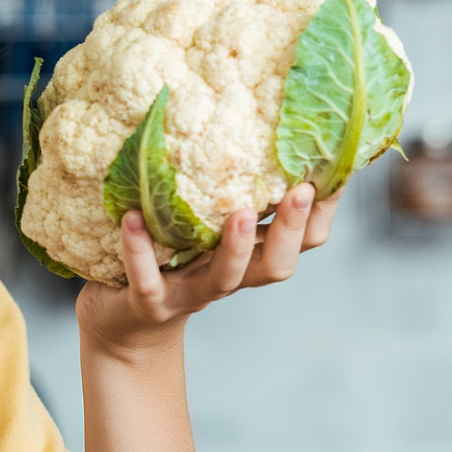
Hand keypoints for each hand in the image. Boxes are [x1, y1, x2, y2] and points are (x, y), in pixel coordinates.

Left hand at [77, 184, 337, 358]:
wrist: (122, 321)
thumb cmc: (170, 262)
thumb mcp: (205, 229)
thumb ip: (228, 195)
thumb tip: (252, 130)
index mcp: (250, 257)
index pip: (304, 242)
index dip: (320, 212)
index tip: (328, 171)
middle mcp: (228, 278)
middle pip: (276, 264)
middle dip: (291, 229)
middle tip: (301, 190)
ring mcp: (189, 293)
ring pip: (224, 278)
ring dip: (235, 248)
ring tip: (238, 213)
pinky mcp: (148, 303)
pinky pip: (147, 280)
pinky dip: (139, 251)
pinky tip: (131, 218)